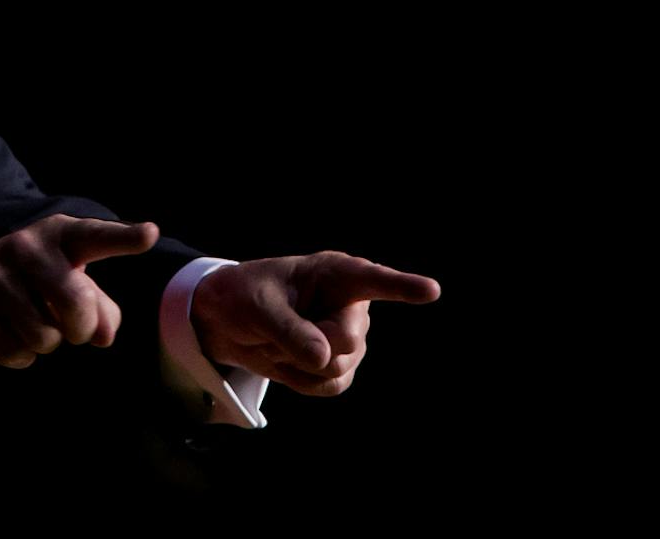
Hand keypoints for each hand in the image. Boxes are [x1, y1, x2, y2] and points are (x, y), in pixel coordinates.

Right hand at [0, 215, 160, 367]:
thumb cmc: (32, 280)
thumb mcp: (66, 278)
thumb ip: (98, 305)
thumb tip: (104, 336)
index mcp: (57, 234)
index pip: (94, 236)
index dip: (124, 237)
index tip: (150, 234)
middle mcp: (25, 248)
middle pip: (74, 302)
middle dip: (80, 327)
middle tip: (72, 327)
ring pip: (44, 336)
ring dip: (46, 342)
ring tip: (33, 323)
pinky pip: (16, 353)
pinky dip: (21, 355)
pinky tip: (10, 334)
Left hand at [192, 251, 439, 396]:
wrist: (228, 323)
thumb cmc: (243, 297)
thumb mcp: (256, 307)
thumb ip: (289, 330)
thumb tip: (324, 359)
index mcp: (334, 273)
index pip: (372, 280)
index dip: (402, 286)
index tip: (431, 290)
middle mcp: (351, 304)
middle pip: (347, 340)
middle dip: (308, 344)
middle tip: (275, 327)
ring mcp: (350, 337)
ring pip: (338, 368)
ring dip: (298, 363)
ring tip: (279, 340)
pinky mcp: (342, 365)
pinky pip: (331, 386)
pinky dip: (301, 382)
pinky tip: (287, 362)